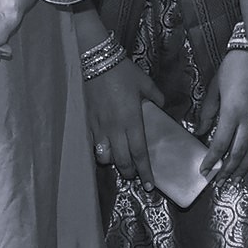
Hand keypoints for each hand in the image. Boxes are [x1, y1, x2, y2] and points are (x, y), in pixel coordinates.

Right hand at [82, 57, 154, 174]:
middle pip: (122, 161)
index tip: (150, 185)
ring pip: (105, 156)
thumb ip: (155, 97)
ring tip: (119, 164)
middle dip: (130, 173)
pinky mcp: (88, 122)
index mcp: (132, 121)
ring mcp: (100, 127)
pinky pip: (93, 144)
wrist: (95, 61)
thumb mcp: (145, 83)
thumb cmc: (123, 72)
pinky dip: (100, 151)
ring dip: (113, 164)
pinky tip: (103, 151)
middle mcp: (116, 129)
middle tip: (135, 176)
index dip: (145, 171)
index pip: (140, 153)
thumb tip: (160, 105)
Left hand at [201, 48, 247, 180]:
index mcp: (232, 111)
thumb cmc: (233, 68)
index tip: (204, 171)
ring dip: (242, 168)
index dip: (212, 160)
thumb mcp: (214, 88)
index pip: (220, 143)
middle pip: (238, 152)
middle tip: (219, 183)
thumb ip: (207, 112)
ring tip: (233, 180)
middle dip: (227, 170)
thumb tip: (201, 132)